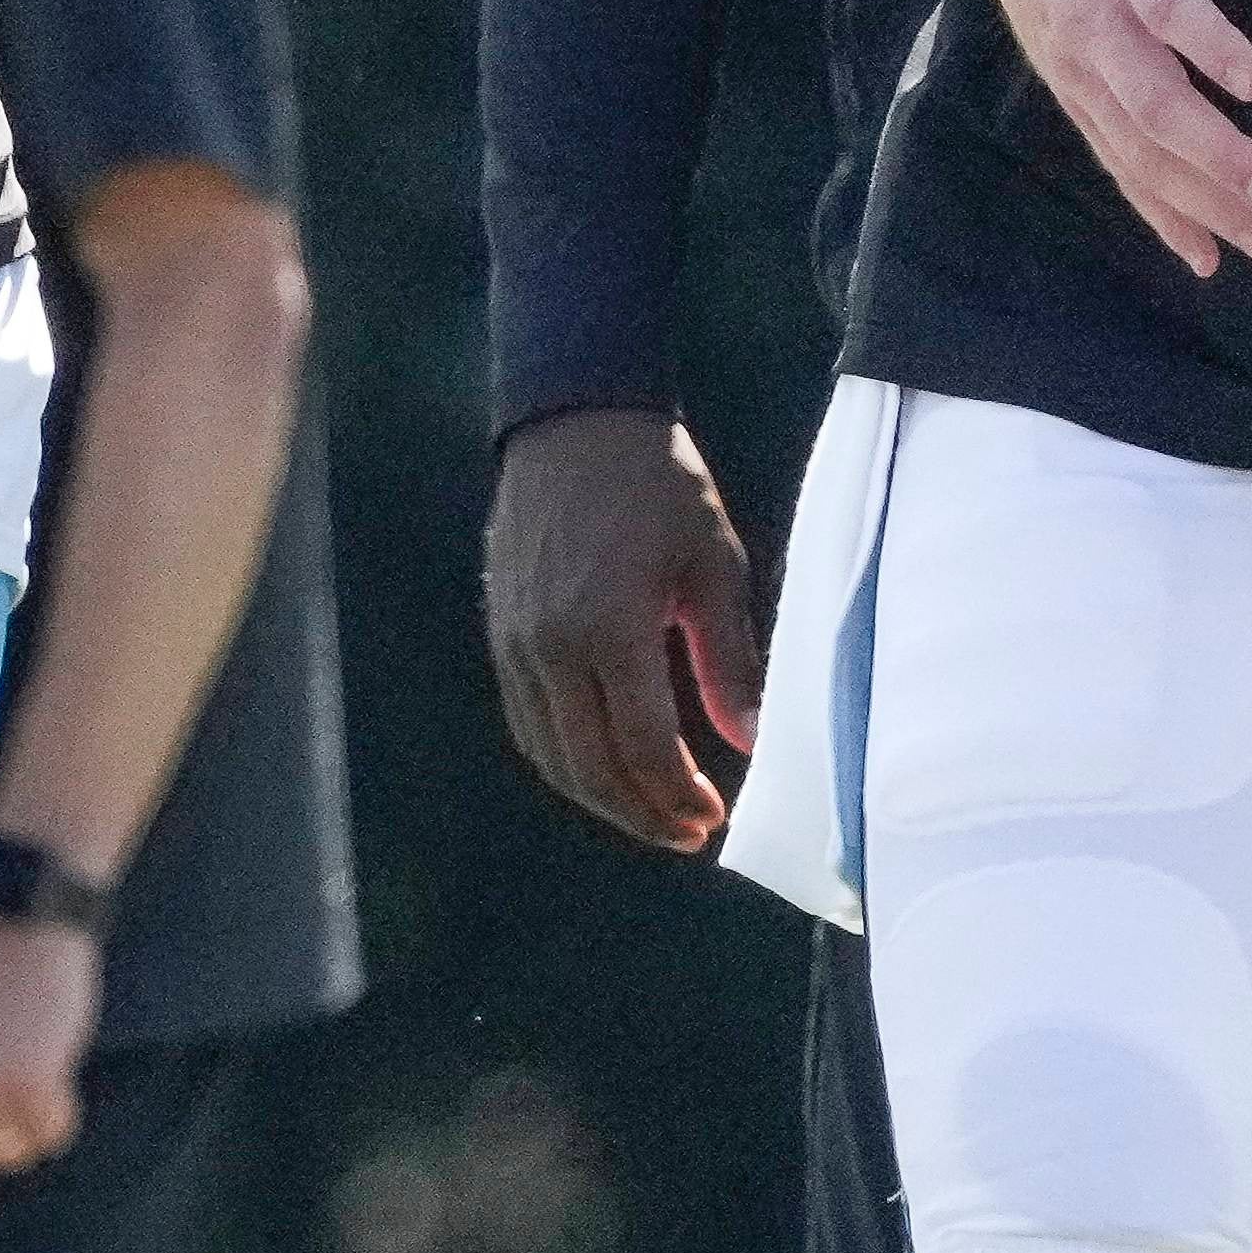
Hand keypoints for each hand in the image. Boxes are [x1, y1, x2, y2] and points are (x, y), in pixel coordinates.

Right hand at [483, 408, 762, 852]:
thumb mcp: (712, 564)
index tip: (712, 819)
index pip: (643, 748)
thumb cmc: (658, 484)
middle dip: (641, 813)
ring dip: (600, 797)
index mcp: (609, 628)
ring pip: (550, 755)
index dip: (678, 796)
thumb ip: (728, 660)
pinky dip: (563, 760)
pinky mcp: (500, 636)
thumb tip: (751, 740)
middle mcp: (551, 647)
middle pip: (590, 768)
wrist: (573, 420)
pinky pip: (527, 722)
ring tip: (650, 812)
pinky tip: (601, 768)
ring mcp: (515, 645)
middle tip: (686, 832)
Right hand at [882, 0, 1251, 275]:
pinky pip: (1117, 162)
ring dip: (1197, 200)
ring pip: (1134, 145)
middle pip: (1148, 96)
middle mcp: (1092, 15)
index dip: (1205, 39)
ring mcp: (1076, 64)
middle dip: (1212, 152)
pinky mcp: (1073, 94)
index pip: (1163, 1)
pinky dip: (1158, 212)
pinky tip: (1206, 255)